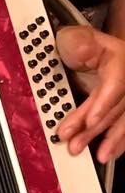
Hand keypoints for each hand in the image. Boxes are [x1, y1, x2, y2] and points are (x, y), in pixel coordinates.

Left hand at [55, 25, 124, 162]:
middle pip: (118, 107)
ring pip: (123, 120)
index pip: (116, 84)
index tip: (90, 121)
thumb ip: (77, 41)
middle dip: (96, 128)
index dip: (104, 104)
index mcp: (120, 60)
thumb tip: (81, 49)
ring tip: (97, 155)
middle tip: (74, 143)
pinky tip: (109, 154)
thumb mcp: (78, 37)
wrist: (98, 50)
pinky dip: (119, 142)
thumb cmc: (86, 45)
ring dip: (110, 140)